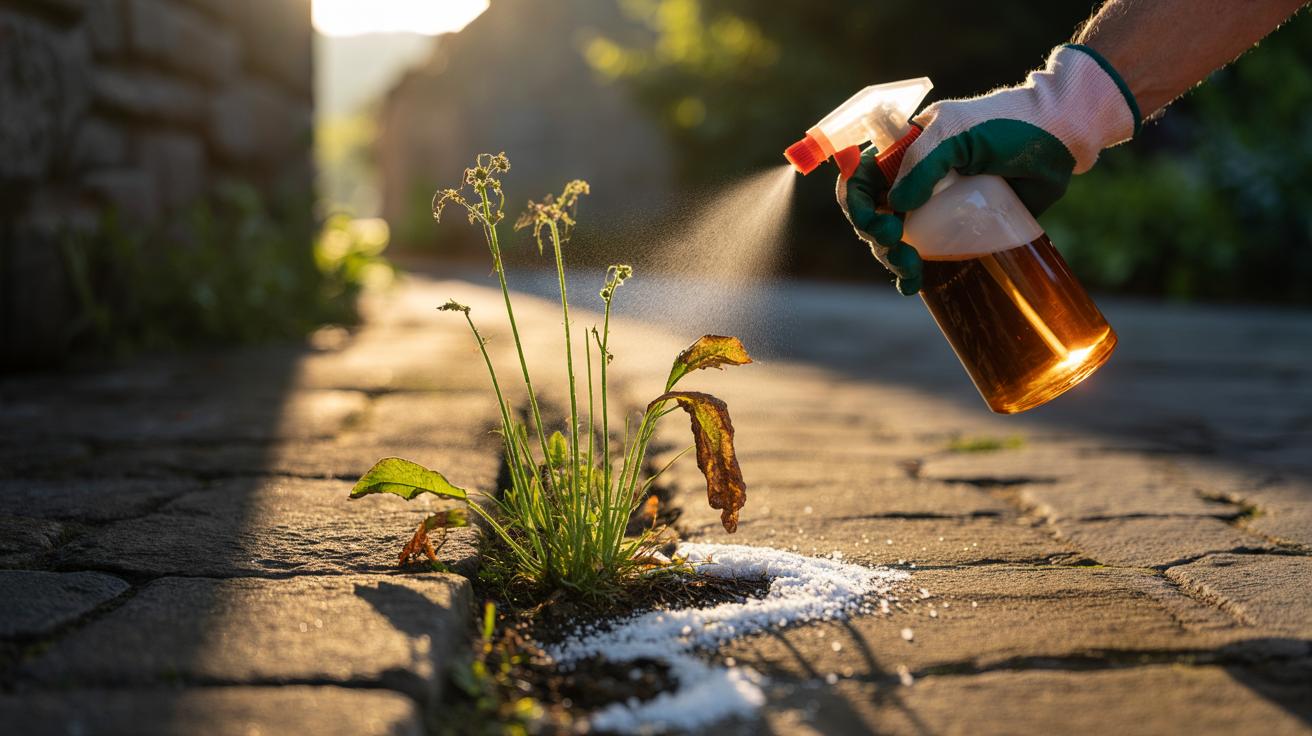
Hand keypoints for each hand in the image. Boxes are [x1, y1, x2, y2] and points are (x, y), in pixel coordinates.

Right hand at [839, 44, 1139, 294]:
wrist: (1059, 137)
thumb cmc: (1006, 124)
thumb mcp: (957, 133)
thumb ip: (922, 163)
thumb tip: (895, 207)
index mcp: (905, 150)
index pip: (861, 177)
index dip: (856, 202)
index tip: (875, 221)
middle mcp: (914, 179)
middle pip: (873, 214)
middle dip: (876, 235)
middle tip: (898, 247)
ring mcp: (936, 205)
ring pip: (895, 239)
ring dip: (892, 258)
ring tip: (911, 272)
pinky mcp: (960, 228)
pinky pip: (926, 252)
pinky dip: (912, 272)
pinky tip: (912, 285)